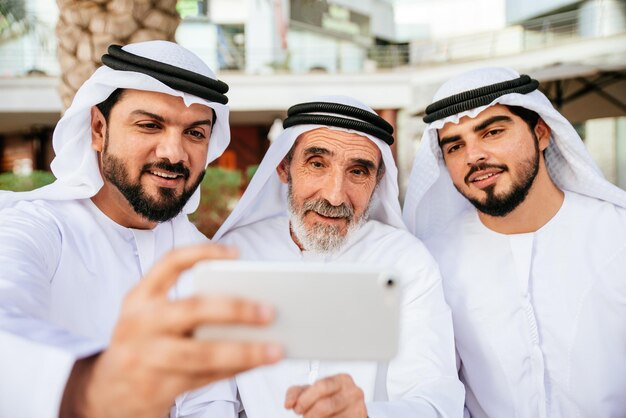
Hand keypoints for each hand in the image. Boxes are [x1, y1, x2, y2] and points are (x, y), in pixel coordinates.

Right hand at [60, 243, 282, 417]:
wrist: (108, 392)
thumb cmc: (146, 344)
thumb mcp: (153, 317)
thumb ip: (189, 306)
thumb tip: (248, 303)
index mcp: (139, 297)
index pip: (170, 263)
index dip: (203, 253)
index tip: (237, 253)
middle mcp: (140, 324)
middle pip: (193, 309)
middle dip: (235, 309)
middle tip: (270, 310)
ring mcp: (147, 358)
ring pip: (203, 353)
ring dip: (245, 352)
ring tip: (276, 350)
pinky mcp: (157, 388)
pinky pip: (205, 377)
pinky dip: (235, 370)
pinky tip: (257, 363)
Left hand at [285, 374, 366, 417]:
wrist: (348, 411)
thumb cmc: (328, 398)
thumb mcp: (313, 392)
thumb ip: (297, 393)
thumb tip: (289, 403)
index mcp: (342, 380)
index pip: (322, 386)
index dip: (306, 399)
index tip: (297, 408)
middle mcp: (353, 392)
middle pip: (326, 405)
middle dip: (310, 413)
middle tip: (305, 416)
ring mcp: (358, 408)